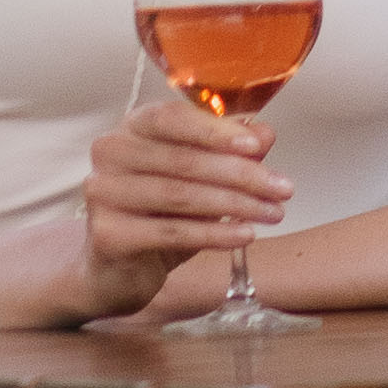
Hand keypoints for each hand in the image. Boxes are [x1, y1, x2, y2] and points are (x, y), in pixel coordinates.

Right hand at [72, 91, 291, 318]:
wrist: (114, 269)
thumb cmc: (158, 214)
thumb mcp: (196, 179)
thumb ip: (227, 151)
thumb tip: (265, 133)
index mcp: (132, 127)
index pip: (172, 117)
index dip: (216, 131)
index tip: (259, 146)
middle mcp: (111, 152)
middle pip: (183, 160)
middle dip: (241, 174)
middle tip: (283, 188)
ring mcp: (103, 193)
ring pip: (180, 195)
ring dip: (235, 205)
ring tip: (273, 214)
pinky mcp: (108, 235)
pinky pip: (172, 232)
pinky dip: (214, 233)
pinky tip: (244, 235)